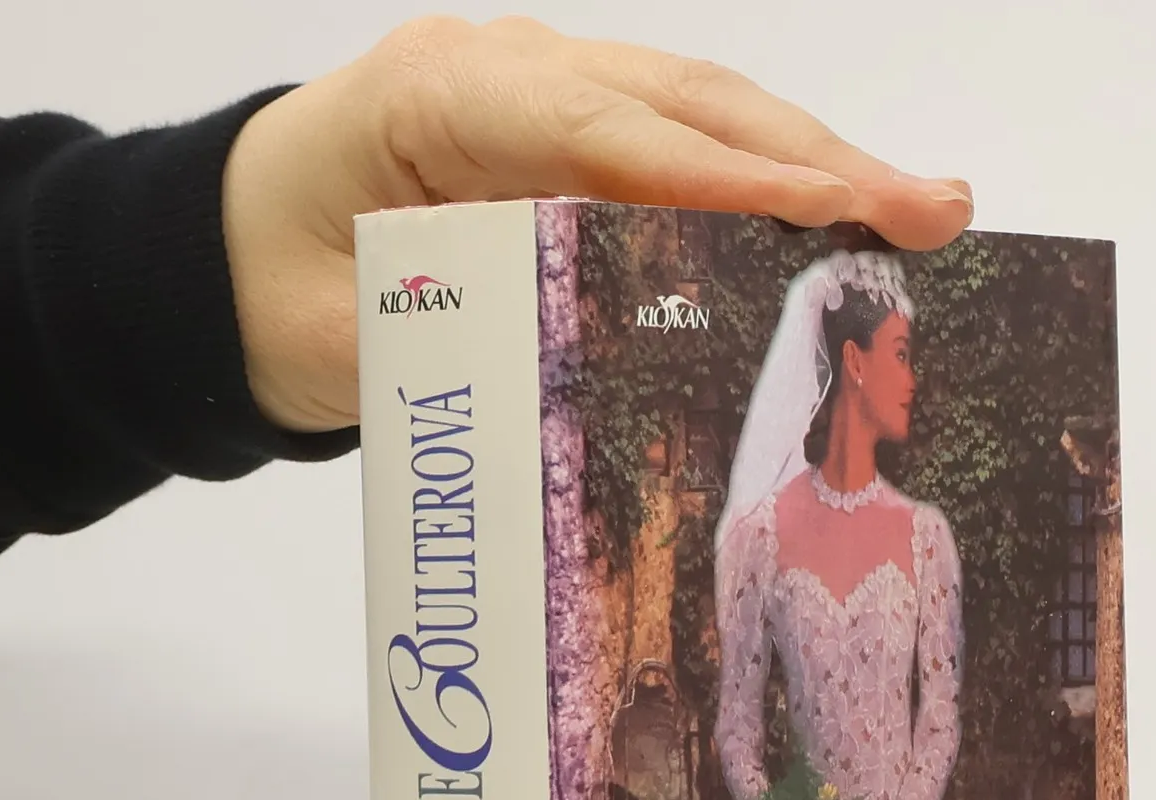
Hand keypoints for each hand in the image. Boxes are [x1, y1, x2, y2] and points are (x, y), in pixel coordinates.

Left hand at [221, 15, 973, 432]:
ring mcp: (544, 93)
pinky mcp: (569, 135)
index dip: (718, 177)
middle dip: (814, 160)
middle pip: (683, 103)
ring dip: (813, 166)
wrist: (221, 256)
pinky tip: (838, 221)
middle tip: (934, 210)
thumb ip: (458, 341)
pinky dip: (764, 184)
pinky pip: (681, 147)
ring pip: (700, 113)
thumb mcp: (342, 339)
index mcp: (436, 99)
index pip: (599, 132)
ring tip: (921, 212)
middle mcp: (505, 73)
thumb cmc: (269, 294)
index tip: (825, 216)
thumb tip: (592, 370)